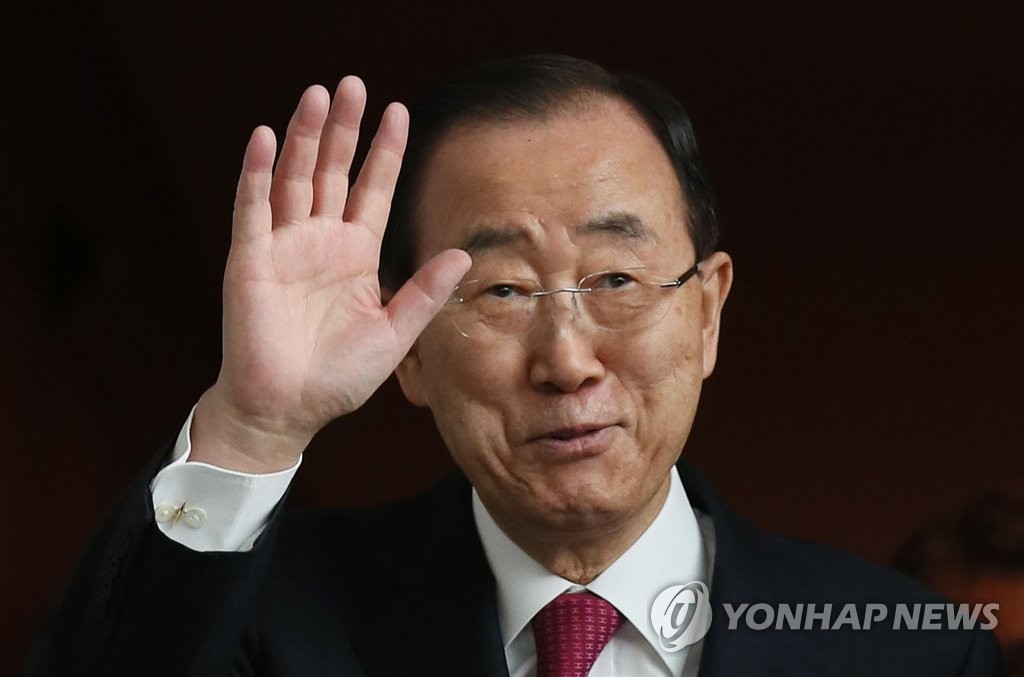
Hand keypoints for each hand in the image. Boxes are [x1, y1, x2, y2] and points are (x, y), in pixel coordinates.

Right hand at [190, 77, 469, 471]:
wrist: (288, 409)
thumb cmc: (340, 376)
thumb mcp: (394, 333)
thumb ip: (423, 291)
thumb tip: (463, 253)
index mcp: (356, 255)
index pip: (374, 190)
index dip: (385, 152)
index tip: (399, 112)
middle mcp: (320, 241)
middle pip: (334, 171)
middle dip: (345, 129)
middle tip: (353, 85)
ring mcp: (283, 247)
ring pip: (295, 179)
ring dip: (304, 138)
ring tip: (317, 95)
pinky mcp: (249, 260)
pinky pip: (253, 209)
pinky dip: (258, 174)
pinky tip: (266, 139)